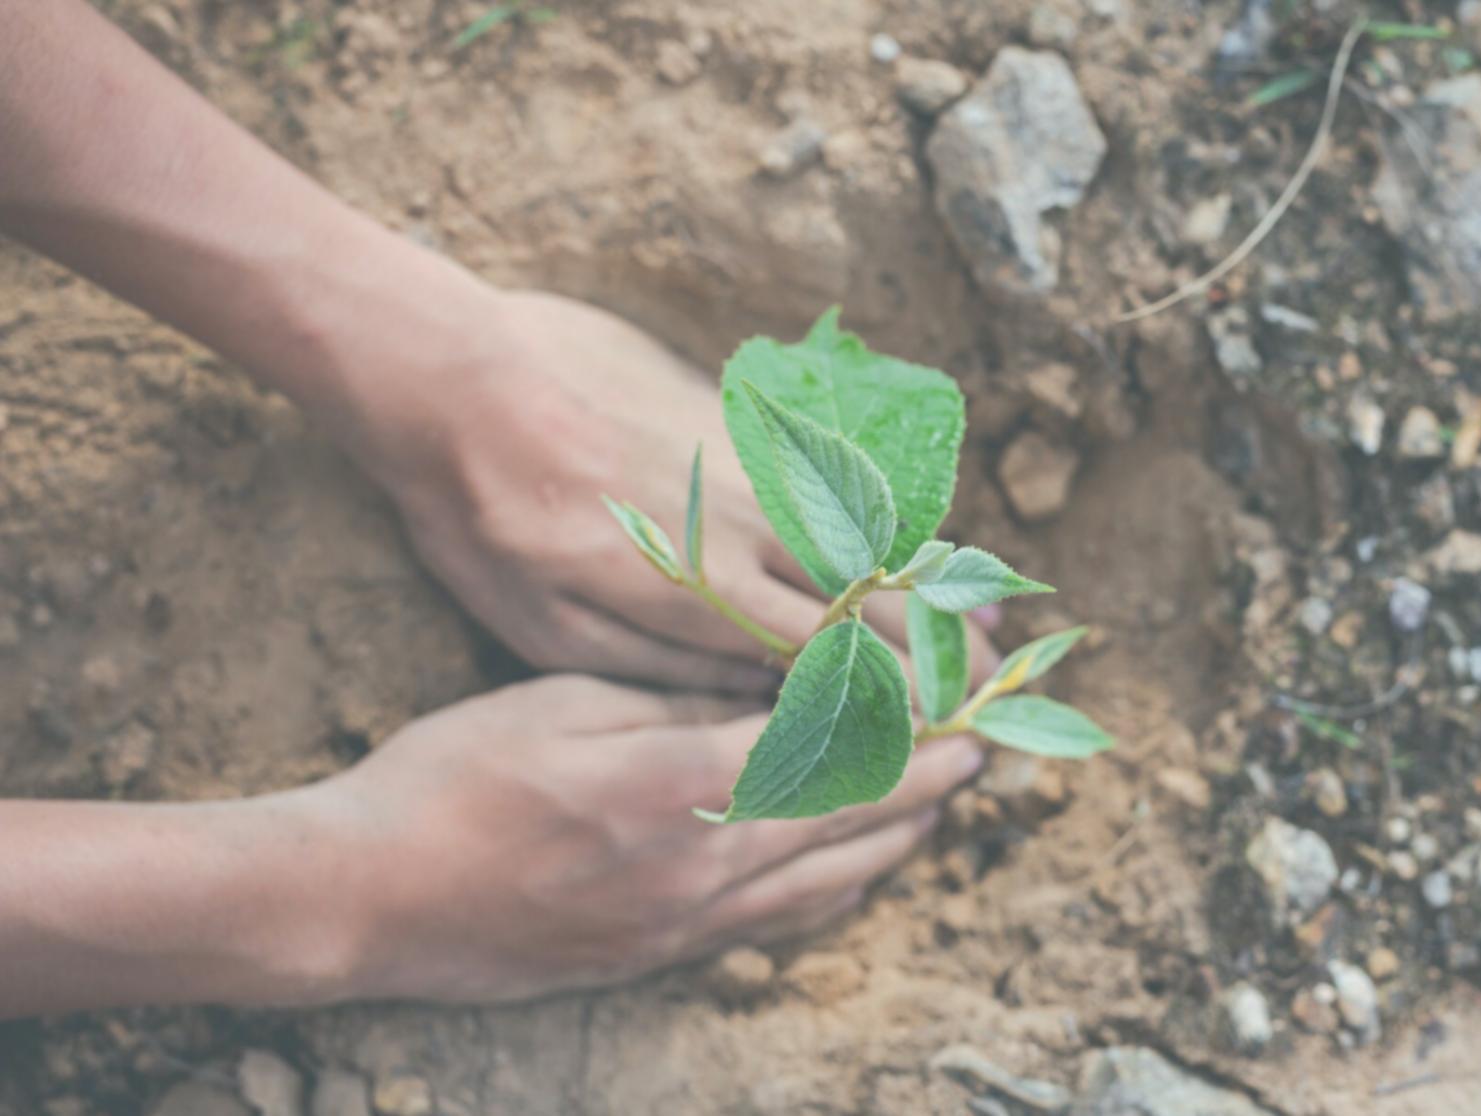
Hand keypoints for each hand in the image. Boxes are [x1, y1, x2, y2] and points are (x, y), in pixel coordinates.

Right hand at [306, 675, 982, 1003]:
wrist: (364, 899)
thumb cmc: (448, 779)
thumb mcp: (562, 701)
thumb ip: (675, 703)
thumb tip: (766, 698)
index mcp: (676, 788)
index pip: (827, 758)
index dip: (903, 735)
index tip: (959, 710)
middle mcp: (696, 869)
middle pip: (843, 826)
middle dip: (921, 788)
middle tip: (977, 755)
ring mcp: (677, 926)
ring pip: (819, 887)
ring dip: (889, 846)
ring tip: (935, 811)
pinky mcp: (653, 959)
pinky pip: (769, 928)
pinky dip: (827, 896)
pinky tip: (851, 876)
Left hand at [379, 291, 992, 691]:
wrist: (461, 378)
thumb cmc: (489, 521)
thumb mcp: (549, 627)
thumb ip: (663, 662)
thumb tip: (759, 692)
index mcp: (702, 588)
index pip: (828, 655)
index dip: (894, 698)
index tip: (942, 733)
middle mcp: (747, 522)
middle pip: (871, 591)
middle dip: (939, 646)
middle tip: (988, 686)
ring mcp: (750, 463)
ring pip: (872, 528)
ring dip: (935, 582)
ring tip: (987, 619)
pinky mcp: (740, 417)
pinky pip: (842, 470)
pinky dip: (898, 514)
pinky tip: (922, 535)